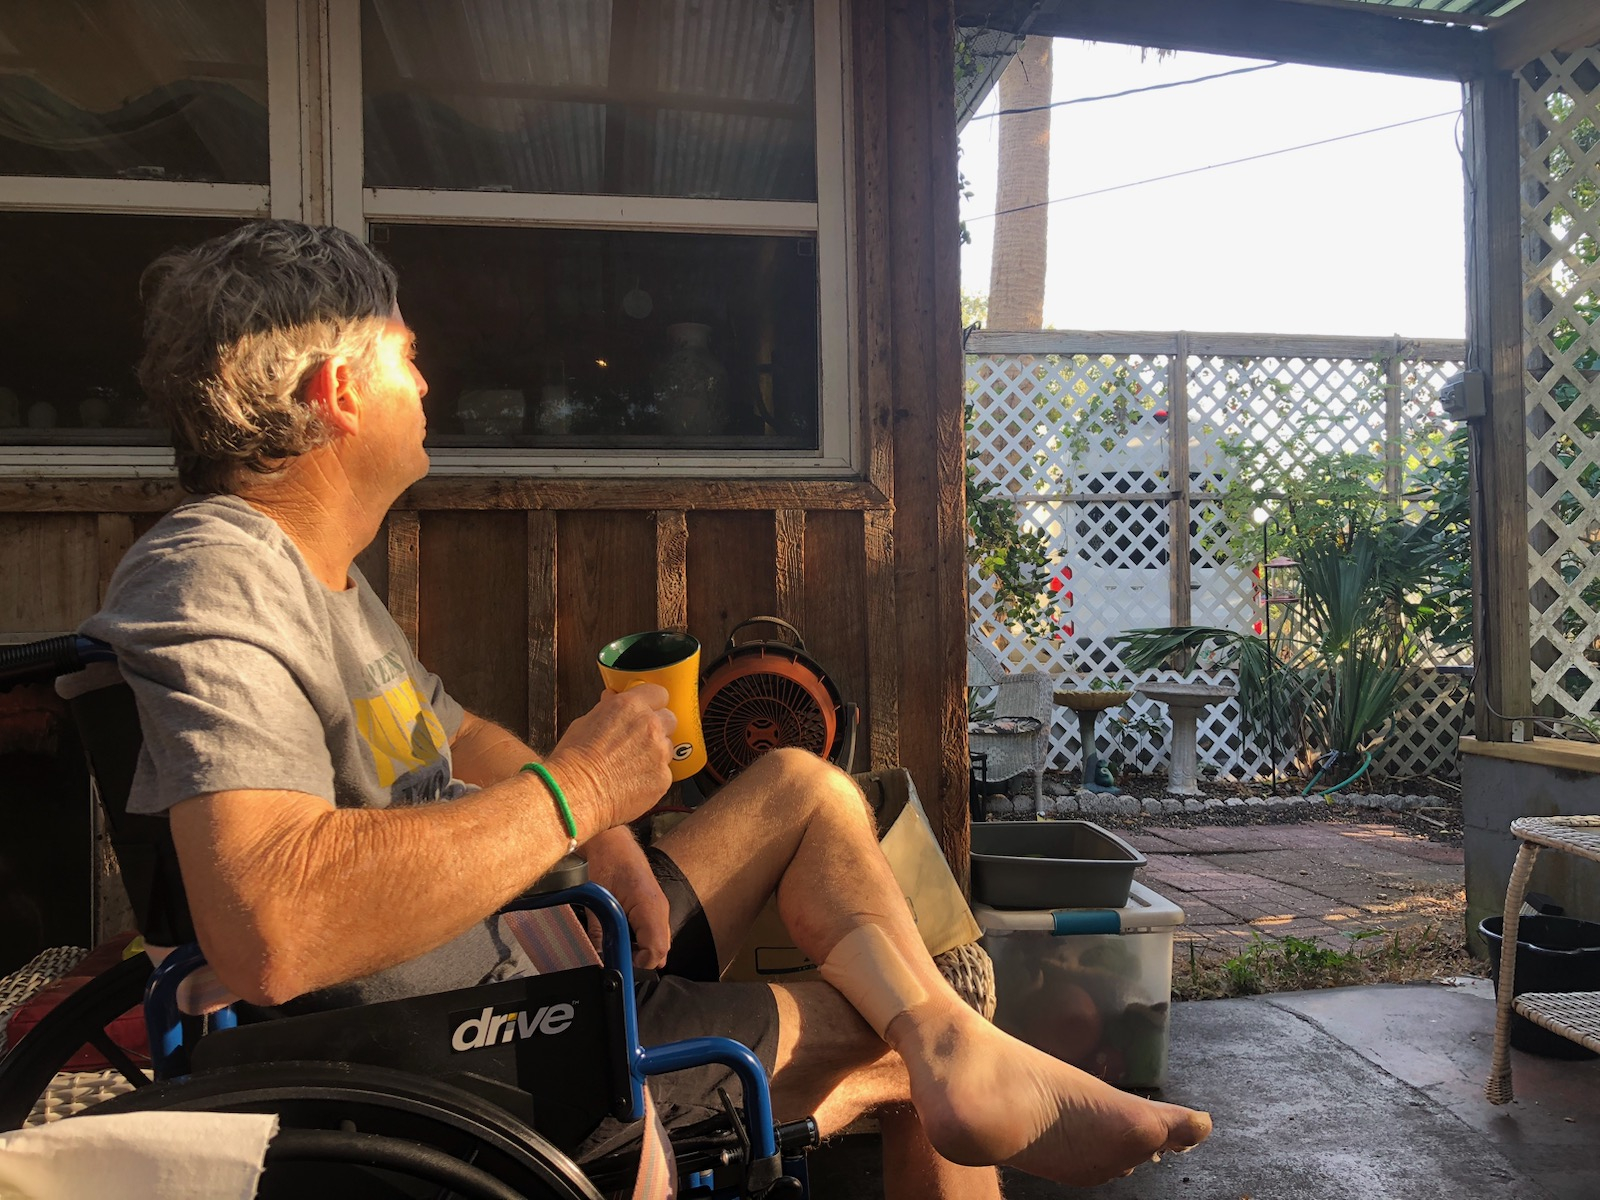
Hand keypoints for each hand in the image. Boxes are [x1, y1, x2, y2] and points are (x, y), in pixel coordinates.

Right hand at [545, 685, 675, 831]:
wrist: (575, 793)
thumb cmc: (574, 761)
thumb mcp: (585, 723)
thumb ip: (607, 710)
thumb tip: (612, 701)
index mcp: (630, 706)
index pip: (658, 693)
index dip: (652, 703)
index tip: (647, 709)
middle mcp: (650, 725)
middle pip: (669, 718)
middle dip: (658, 727)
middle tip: (640, 739)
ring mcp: (660, 752)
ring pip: (668, 747)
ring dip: (656, 753)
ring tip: (632, 765)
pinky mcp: (663, 777)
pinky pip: (664, 773)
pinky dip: (652, 776)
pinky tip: (632, 782)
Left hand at [582, 826, 670, 968]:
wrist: (614, 840)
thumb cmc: (608, 863)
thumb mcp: (599, 900)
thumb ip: (600, 931)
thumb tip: (599, 956)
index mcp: (650, 907)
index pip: (657, 949)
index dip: (639, 963)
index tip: (619, 963)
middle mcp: (661, 909)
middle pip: (662, 949)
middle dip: (641, 959)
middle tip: (618, 957)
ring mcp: (660, 906)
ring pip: (660, 940)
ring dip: (642, 949)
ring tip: (619, 946)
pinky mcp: (655, 904)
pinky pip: (656, 930)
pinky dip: (643, 939)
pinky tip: (625, 936)